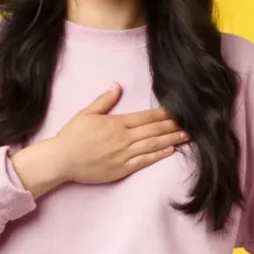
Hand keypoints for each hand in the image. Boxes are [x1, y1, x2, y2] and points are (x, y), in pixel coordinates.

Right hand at [53, 84, 187, 184]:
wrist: (62, 159)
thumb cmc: (72, 136)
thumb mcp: (87, 113)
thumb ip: (104, 100)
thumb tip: (117, 85)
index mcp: (116, 123)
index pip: (146, 117)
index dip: (164, 114)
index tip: (178, 111)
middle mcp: (123, 138)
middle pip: (153, 130)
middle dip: (173, 126)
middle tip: (191, 122)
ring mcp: (124, 154)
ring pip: (153, 145)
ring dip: (171, 139)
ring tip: (186, 136)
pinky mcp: (121, 169)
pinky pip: (144, 161)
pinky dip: (158, 155)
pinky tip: (170, 151)